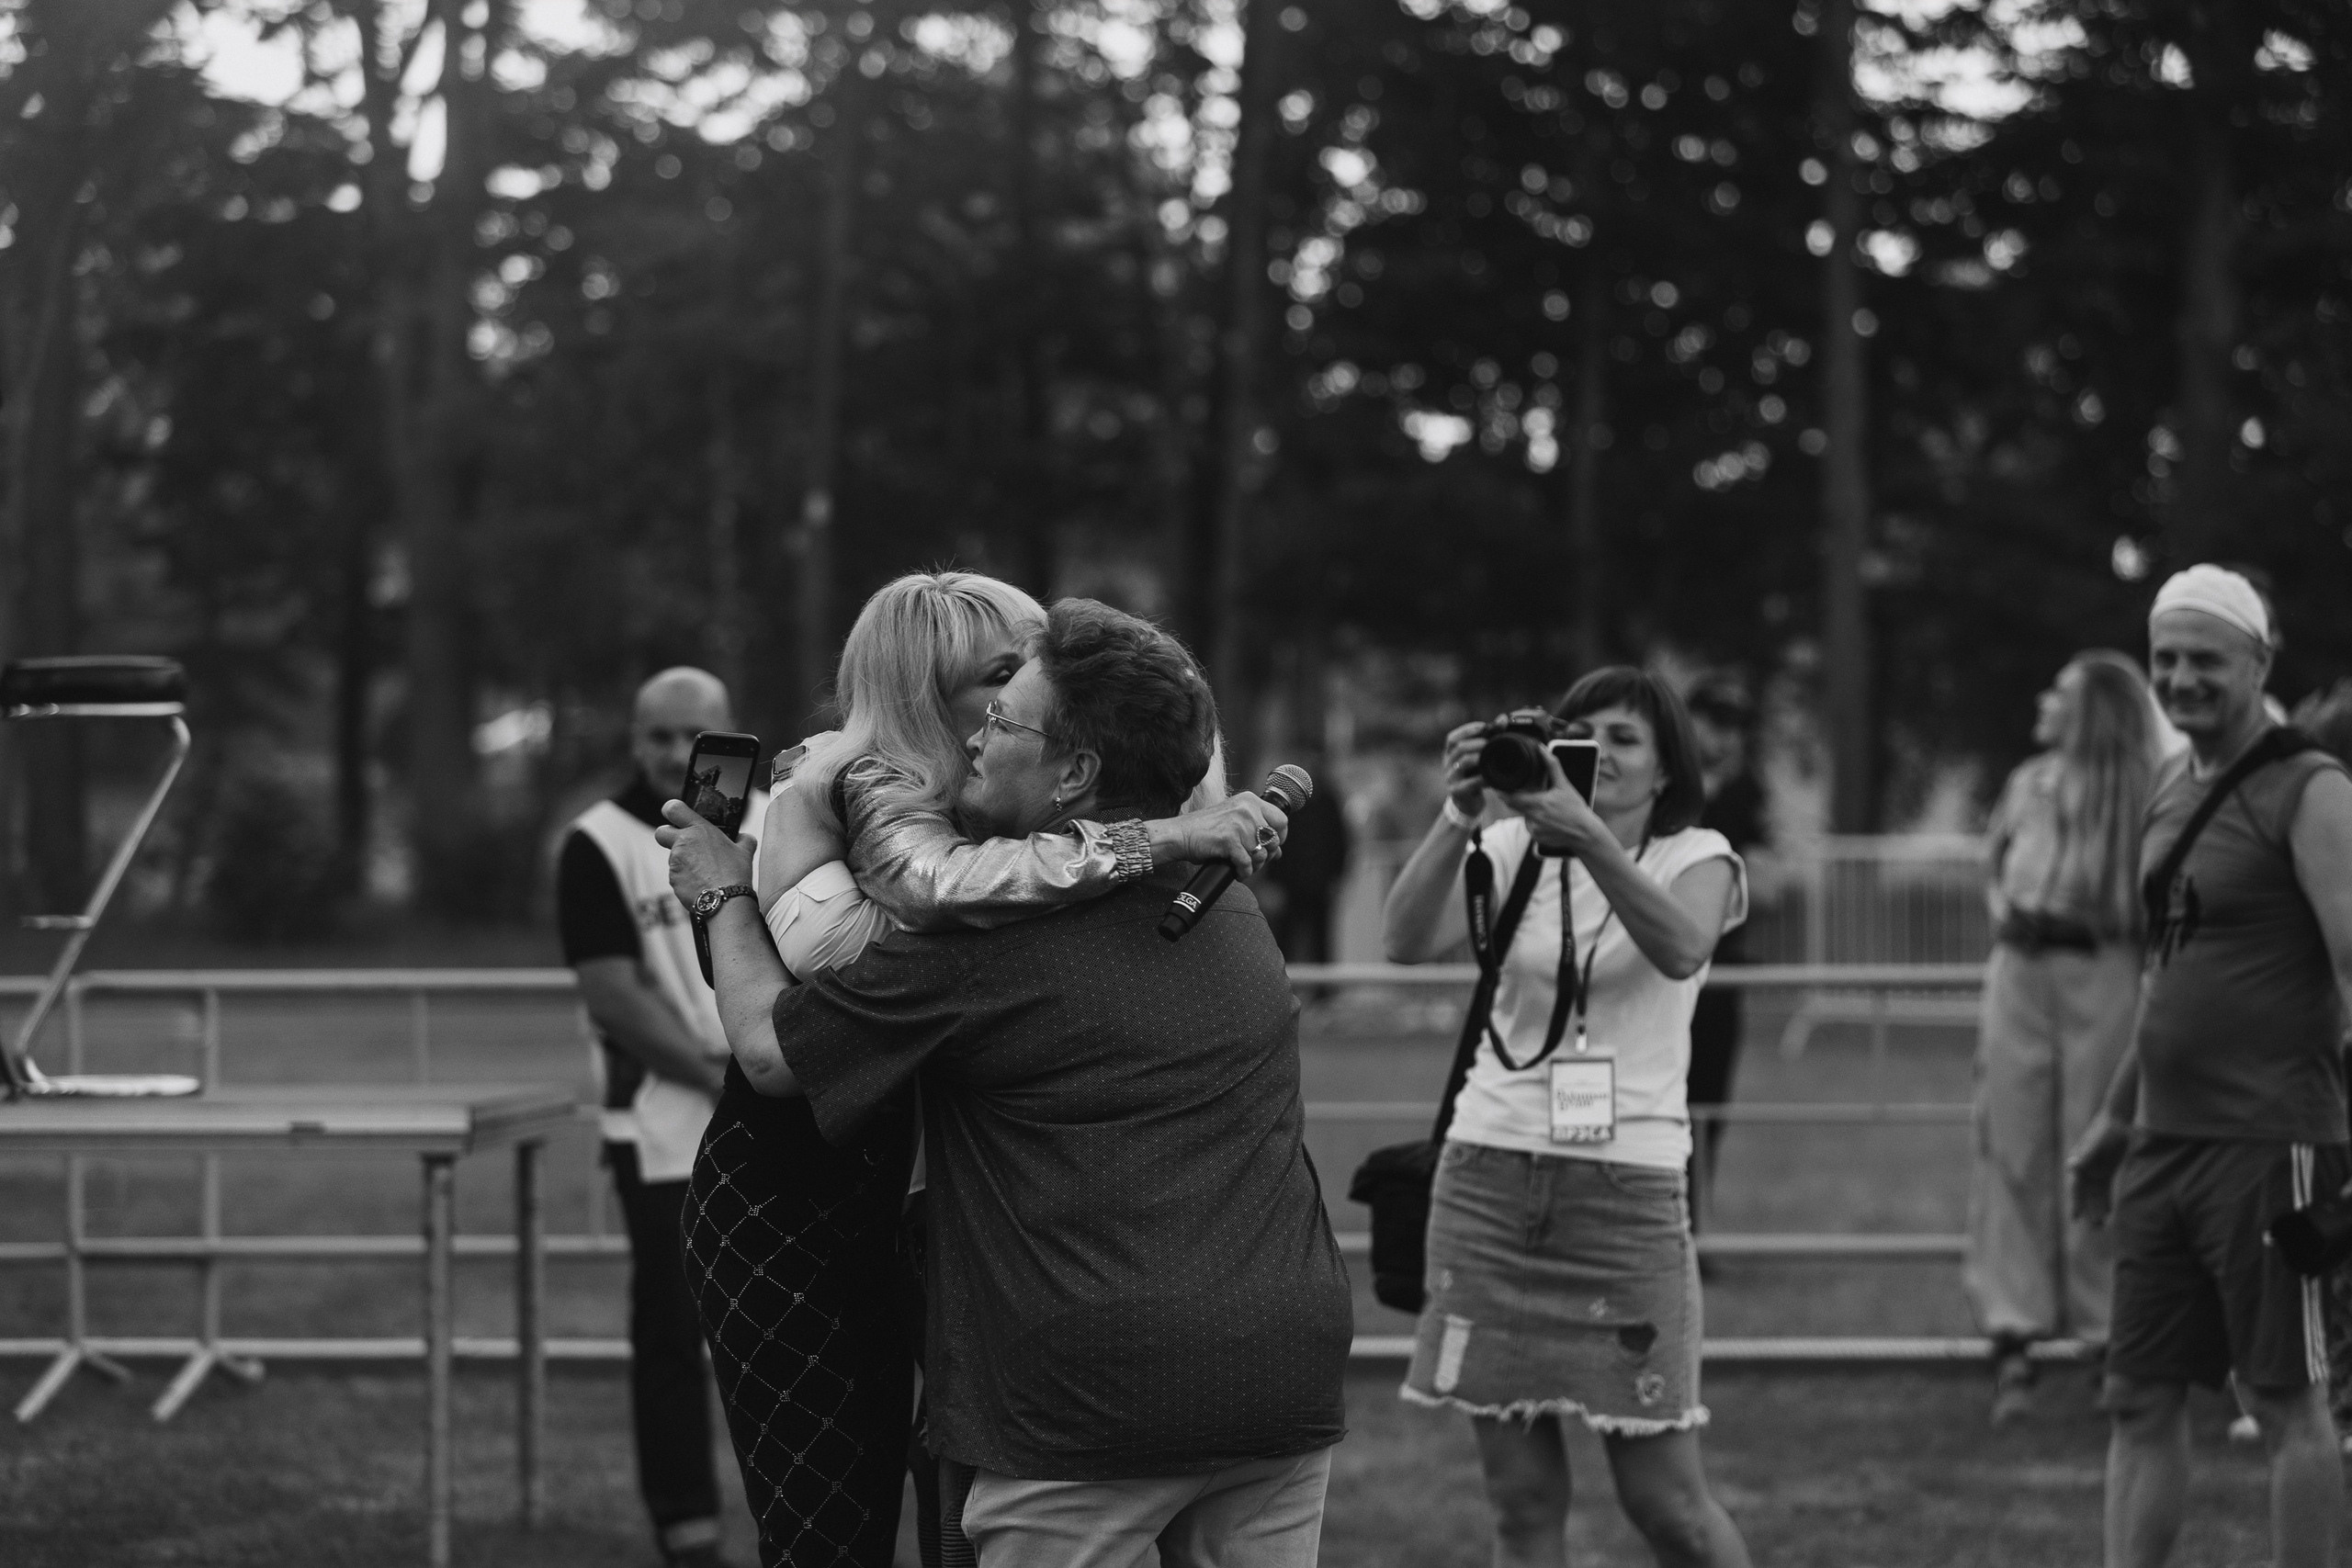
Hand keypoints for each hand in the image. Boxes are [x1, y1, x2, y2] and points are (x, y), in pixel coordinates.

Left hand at [657, 798, 756, 908]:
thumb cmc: (735, 873)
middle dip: (668, 837)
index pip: (673, 808)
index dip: (672, 811)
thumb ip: (743, 839)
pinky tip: (701, 883)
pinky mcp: (673, 879)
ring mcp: (675, 862)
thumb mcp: (745, 851)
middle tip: (685, 845)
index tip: (677, 817)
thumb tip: (743, 838)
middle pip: (661, 832)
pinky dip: (685, 878)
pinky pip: (676, 875)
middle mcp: (683, 843)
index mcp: (699, 829)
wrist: (725, 900)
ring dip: (683, 862)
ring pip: (672, 857)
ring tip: (703, 872)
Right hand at [1157, 792, 1288, 878]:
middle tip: (1254, 860)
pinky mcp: (1229, 840)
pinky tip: (1237, 872)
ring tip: (1243, 866)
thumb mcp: (1235, 823)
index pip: (1281, 819)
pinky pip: (1247, 863)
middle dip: (1266, 854)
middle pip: (1274, 839)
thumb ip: (1257, 832)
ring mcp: (1238, 823)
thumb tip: (1278, 852)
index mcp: (1250, 800)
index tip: (1269, 847)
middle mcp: (1247, 809)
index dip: (1279, 837)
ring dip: (1254, 865)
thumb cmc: (1206, 830)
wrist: (1180, 834)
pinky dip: (1244, 872)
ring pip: (1261, 853)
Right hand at [1440, 721, 1490, 816]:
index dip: (1466, 730)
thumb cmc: (1474, 775)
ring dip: (1478, 758)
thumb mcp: (1478, 757)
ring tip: (1491, 757)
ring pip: (1462, 764)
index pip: (1452, 738)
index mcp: (1450, 753)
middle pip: (1459, 748)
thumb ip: (1488, 738)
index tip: (1483, 726)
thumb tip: (1503, 718)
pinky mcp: (1456, 791)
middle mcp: (1447, 764)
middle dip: (1476, 743)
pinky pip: (1469, 784)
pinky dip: (1482, 779)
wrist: (1467, 802)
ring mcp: (1450, 778)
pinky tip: (1492, 777)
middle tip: (1490, 743)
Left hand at [1501, 746, 1610, 855]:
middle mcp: (1534, 817)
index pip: (1512, 798)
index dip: (1503, 792)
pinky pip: (1530, 827)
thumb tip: (1542, 749)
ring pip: (1523, 816)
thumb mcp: (1564, 785)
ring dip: (1529, 810)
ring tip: (1546, 808)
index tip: (1498, 787)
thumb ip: (1552, 766)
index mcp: (1539, 803)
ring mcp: (1534, 829)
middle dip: (1517, 798)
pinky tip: (1548, 819)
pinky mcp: (1536, 837)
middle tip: (1526, 793)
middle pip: (1515, 806)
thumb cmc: (1576, 809)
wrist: (1585, 833)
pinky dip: (1535, 821)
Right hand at [2066, 1112, 2130, 1226]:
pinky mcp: (2106, 1170)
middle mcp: (2084, 1168)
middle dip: (2088, 1210)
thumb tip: (2071, 1166)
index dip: (2076, 1202)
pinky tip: (2110, 1213)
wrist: (2117, 1118)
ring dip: (2097, 1208)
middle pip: (2084, 1193)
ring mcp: (2095, 1170)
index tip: (2076, 1218)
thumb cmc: (2105, 1129)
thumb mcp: (2096, 1142)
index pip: (2076, 1186)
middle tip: (2094, 1227)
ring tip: (2100, 1226)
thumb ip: (2086, 1155)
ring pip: (2094, 1194)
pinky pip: (2104, 1189)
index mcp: (2078, 1162)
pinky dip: (2106, 1201)